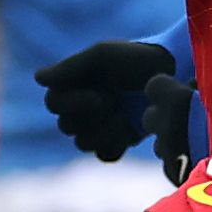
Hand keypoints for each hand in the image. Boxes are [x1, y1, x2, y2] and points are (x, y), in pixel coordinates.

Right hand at [33, 39, 194, 180]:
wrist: (172, 73)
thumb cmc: (136, 59)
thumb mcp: (102, 56)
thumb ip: (70, 68)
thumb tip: (38, 78)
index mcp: (74, 84)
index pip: (54, 104)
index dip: (73, 103)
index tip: (101, 94)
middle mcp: (82, 106)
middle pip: (66, 127)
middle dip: (92, 116)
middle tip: (116, 102)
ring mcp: (100, 125)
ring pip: (84, 143)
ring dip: (105, 130)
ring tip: (125, 116)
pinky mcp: (119, 141)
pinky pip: (104, 155)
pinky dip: (115, 144)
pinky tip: (130, 130)